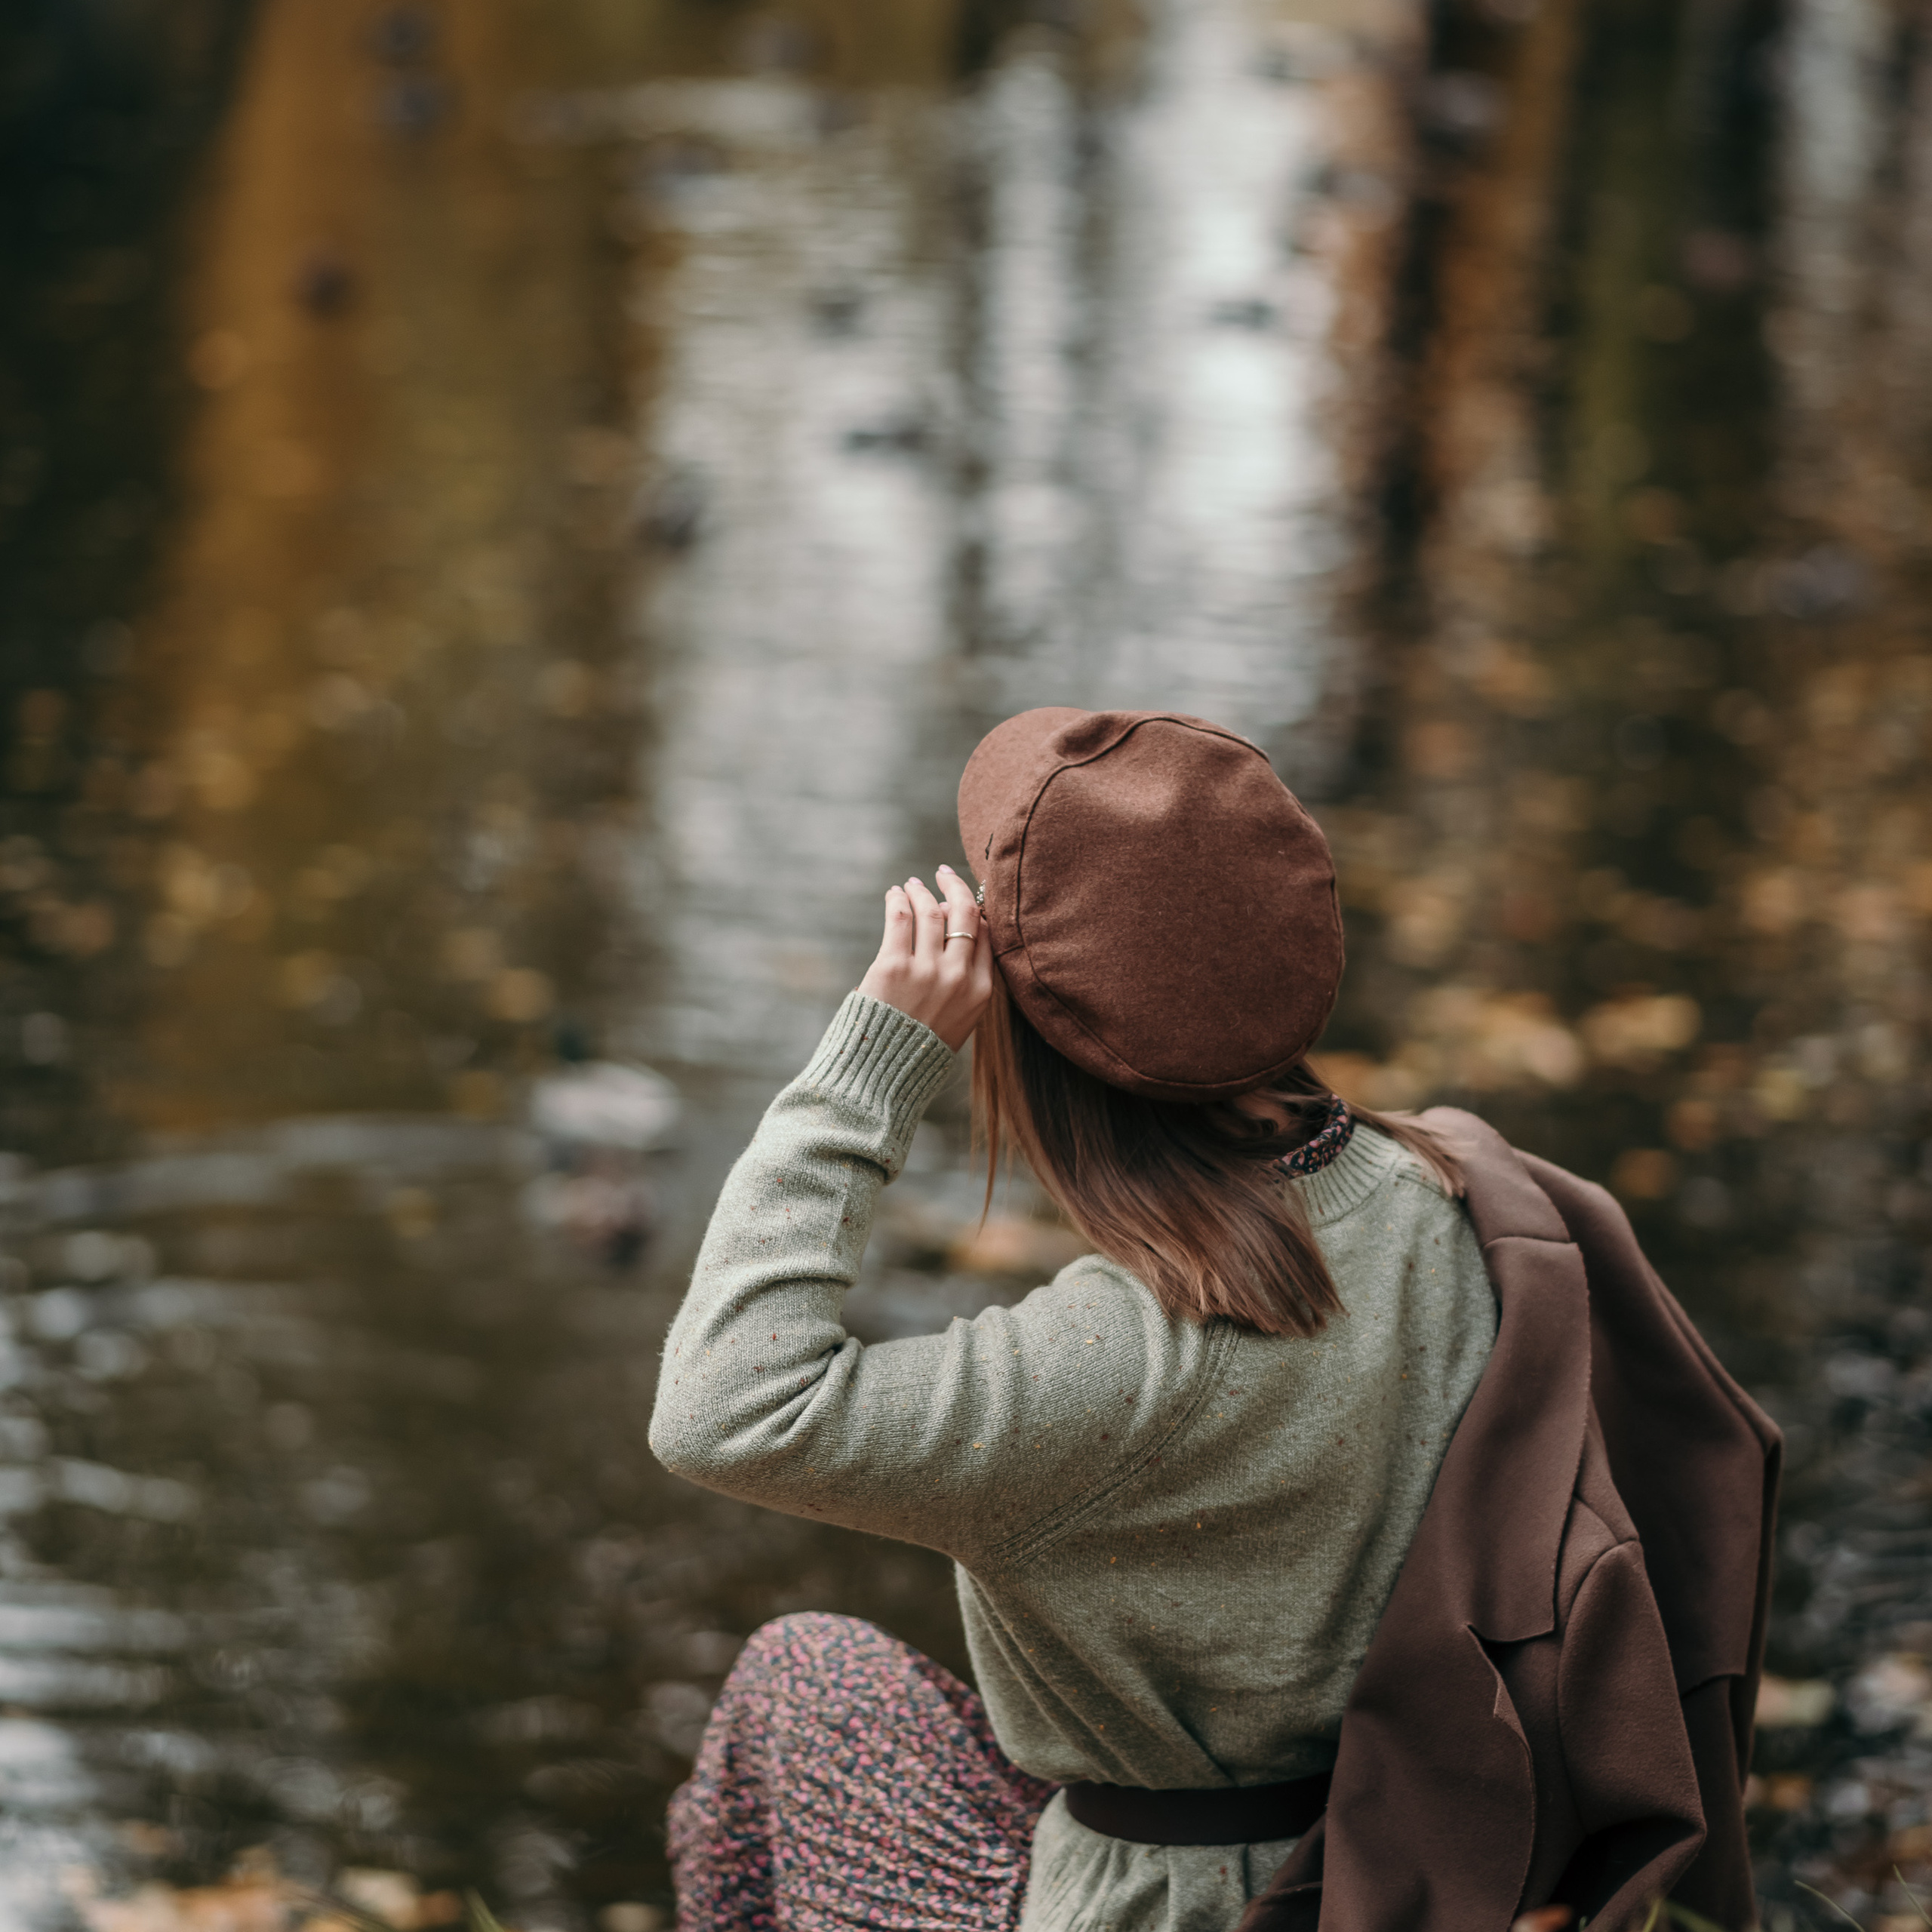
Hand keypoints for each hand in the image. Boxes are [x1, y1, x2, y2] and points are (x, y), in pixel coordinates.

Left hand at [856, 864, 992, 1051]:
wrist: (883, 1076)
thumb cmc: (918, 1048)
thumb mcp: (959, 1021)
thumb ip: (966, 982)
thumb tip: (960, 931)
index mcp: (981, 992)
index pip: (986, 935)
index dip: (973, 911)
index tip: (960, 900)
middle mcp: (958, 977)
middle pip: (964, 915)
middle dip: (954, 887)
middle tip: (942, 874)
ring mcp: (926, 970)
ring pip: (931, 911)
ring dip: (920, 891)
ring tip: (911, 885)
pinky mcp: (892, 966)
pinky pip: (901, 918)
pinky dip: (898, 900)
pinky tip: (895, 895)